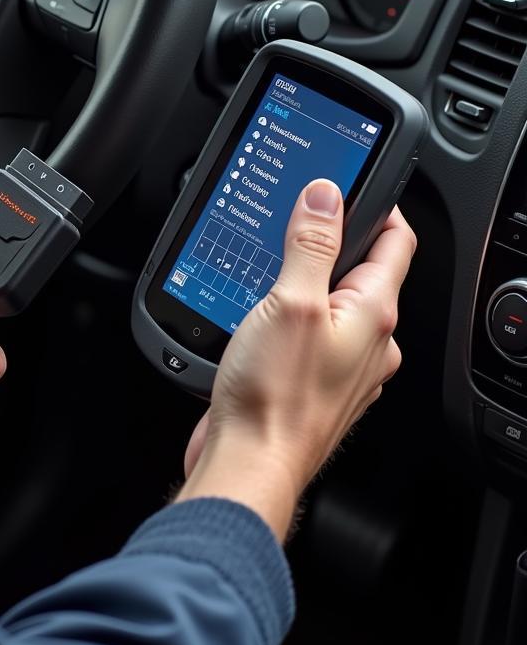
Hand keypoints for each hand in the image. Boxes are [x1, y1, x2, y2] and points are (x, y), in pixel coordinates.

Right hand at [178, 180, 415, 539]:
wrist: (248, 464)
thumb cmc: (274, 398)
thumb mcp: (291, 302)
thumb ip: (311, 245)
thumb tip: (325, 195)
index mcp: (373, 314)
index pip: (395, 241)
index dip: (378, 204)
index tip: (352, 180)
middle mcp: (368, 342)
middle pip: (361, 271)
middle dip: (331, 241)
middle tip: (294, 221)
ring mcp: (342, 366)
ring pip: (331, 304)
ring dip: (305, 281)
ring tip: (269, 269)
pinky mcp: (312, 383)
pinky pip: (309, 334)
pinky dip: (289, 316)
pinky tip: (259, 316)